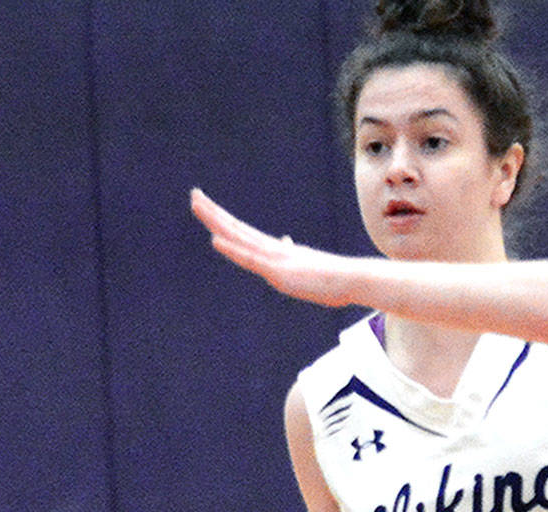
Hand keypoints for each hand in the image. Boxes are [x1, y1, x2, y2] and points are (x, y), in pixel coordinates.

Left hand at [189, 188, 351, 306]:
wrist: (353, 280)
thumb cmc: (333, 278)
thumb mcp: (306, 266)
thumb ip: (292, 254)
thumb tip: (284, 241)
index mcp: (276, 251)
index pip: (243, 233)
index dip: (224, 220)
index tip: (208, 207)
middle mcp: (272, 249)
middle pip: (236, 228)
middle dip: (213, 212)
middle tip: (194, 194)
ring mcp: (274, 259)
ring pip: (238, 236)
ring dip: (216, 220)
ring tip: (197, 204)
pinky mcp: (278, 271)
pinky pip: (250, 258)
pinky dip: (231, 248)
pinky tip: (214, 239)